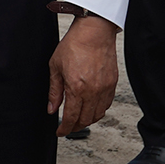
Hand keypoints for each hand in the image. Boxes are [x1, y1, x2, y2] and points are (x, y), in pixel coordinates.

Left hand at [47, 13, 118, 136]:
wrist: (94, 31)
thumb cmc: (74, 45)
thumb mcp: (55, 67)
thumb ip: (54, 91)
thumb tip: (52, 109)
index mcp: (77, 88)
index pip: (71, 118)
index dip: (64, 129)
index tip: (60, 132)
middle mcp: (93, 91)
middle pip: (86, 120)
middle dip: (75, 127)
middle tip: (67, 127)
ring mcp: (105, 88)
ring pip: (98, 115)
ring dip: (87, 121)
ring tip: (78, 119)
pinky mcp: (112, 84)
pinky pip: (107, 104)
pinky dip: (98, 110)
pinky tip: (91, 108)